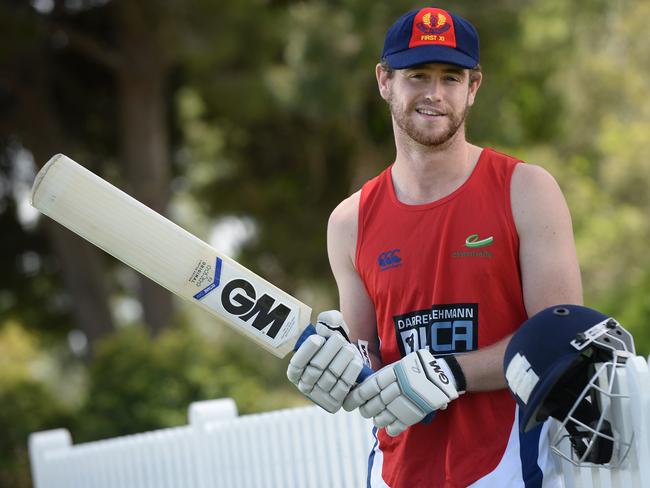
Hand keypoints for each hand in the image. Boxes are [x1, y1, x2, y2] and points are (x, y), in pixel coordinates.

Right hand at [287, 311, 363, 412]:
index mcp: (295, 371)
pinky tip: (355, 361)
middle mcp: (304, 385)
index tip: (318, 338)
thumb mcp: (329, 330)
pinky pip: (343, 387)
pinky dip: (350, 372)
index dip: (307, 351)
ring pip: (331, 376)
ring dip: (342, 360)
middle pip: (316, 368)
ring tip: (349, 349)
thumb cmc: (334, 345)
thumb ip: (328, 320)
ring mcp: (320, 396)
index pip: (297, 364)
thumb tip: (330, 319)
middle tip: (339, 339)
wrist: (348, 365)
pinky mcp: (335, 402)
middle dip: (329, 352)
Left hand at [343, 349, 458, 435]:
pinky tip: (390, 426)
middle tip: (365, 410)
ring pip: (383, 417)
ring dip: (378, 419)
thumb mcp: (399, 366)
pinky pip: (397, 425)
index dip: (356, 397)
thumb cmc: (418, 368)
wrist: (443, 373)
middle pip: (373, 405)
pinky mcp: (415, 413)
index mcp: (392, 373)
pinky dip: (391, 428)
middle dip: (366, 410)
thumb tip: (363, 387)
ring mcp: (407, 401)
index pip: (368, 388)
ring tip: (378, 417)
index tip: (348, 403)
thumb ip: (383, 377)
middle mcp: (398, 387)